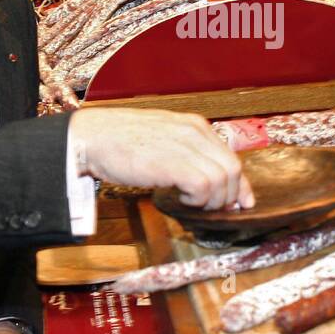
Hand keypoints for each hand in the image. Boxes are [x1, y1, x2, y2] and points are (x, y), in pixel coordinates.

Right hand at [69, 107, 253, 209]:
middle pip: (233, 170)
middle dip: (228, 196)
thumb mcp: (163, 139)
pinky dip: (197, 199)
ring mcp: (186, 146)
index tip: (241, 202)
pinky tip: (180, 198)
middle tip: (211, 208)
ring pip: (222, 180)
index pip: (231, 156)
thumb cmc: (120, 140)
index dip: (239, 184)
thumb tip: (205, 179)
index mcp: (195, 125)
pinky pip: (204, 186)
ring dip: (210, 200)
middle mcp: (195, 132)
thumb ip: (187, 153)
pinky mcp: (174, 163)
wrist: (93, 137)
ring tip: (190, 202)